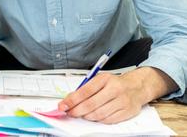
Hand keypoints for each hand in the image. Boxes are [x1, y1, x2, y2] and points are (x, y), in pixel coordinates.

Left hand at [57, 67, 177, 123]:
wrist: (137, 87)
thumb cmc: (114, 83)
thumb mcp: (99, 80)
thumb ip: (85, 88)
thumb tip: (69, 99)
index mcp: (105, 79)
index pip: (84, 91)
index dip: (71, 100)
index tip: (63, 105)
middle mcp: (114, 89)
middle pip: (90, 104)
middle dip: (76, 110)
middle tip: (69, 113)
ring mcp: (122, 101)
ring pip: (98, 114)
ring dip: (86, 116)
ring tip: (81, 114)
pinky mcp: (127, 112)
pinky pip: (108, 120)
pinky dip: (98, 120)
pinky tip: (93, 116)